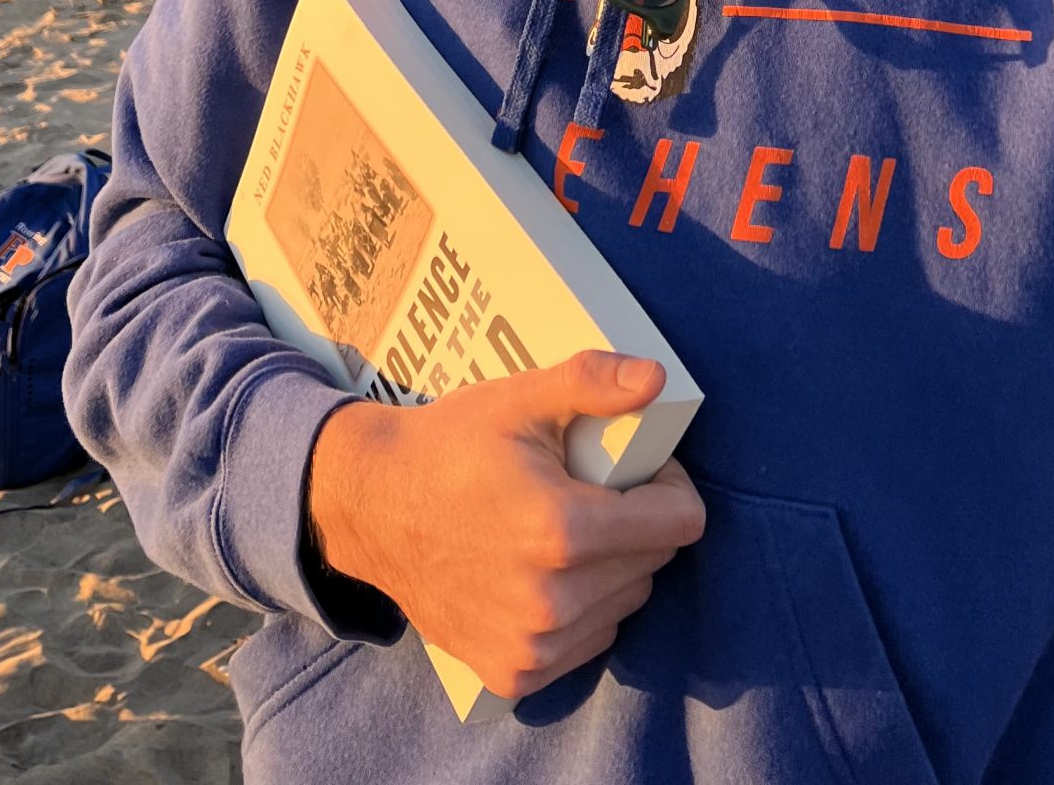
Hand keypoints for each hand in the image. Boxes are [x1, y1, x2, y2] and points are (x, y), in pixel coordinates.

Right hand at [305, 349, 704, 701]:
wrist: (374, 506)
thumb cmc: (451, 446)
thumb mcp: (521, 398)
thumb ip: (593, 383)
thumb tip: (656, 378)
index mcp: (563, 532)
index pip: (679, 523)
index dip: (668, 485)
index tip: (636, 468)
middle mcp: (552, 602)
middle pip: (654, 562)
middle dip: (638, 523)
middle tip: (593, 493)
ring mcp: (532, 646)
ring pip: (625, 603)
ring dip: (613, 568)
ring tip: (566, 531)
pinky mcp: (513, 675)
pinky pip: (589, 641)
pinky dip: (583, 609)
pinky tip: (544, 573)